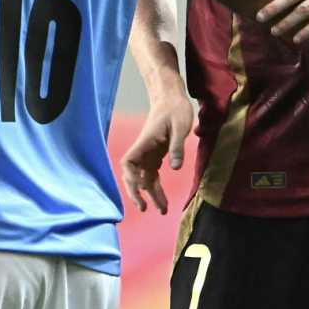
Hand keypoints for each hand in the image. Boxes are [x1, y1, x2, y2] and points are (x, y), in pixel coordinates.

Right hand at [120, 92, 195, 213]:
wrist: (172, 99)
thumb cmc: (175, 109)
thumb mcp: (180, 126)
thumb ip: (177, 147)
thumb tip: (175, 168)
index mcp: (144, 143)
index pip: (128, 163)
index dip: (130, 178)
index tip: (139, 189)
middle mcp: (143, 151)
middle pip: (134, 176)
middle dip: (138, 194)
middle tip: (147, 209)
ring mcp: (148, 154)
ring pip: (144, 179)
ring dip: (151, 194)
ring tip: (162, 210)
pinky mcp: (155, 155)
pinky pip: (152, 175)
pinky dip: (156, 187)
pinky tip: (162, 199)